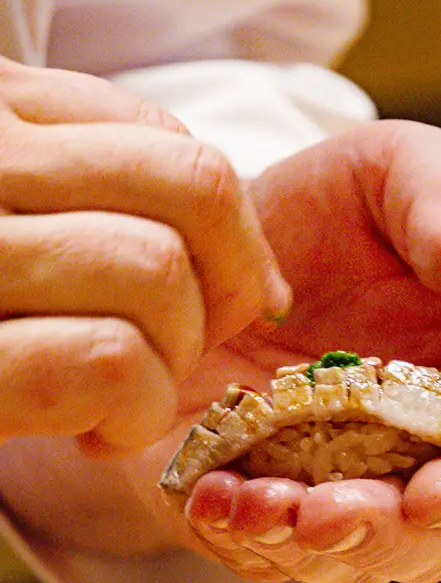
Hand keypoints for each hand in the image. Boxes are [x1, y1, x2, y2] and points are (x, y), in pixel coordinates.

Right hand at [0, 57, 288, 454]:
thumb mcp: (32, 222)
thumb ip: (125, 203)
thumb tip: (267, 283)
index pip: (180, 150)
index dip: (235, 239)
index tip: (223, 298)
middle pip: (192, 195)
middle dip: (219, 296)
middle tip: (170, 351)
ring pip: (156, 271)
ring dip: (168, 362)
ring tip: (117, 393)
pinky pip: (110, 360)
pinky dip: (133, 412)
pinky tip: (94, 432)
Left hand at [159, 120, 440, 582]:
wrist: (221, 252)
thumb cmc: (328, 211)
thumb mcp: (390, 170)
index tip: (435, 495)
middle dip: (391, 536)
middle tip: (325, 515)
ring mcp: (373, 492)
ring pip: (369, 558)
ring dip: (315, 550)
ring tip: (253, 508)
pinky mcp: (294, 509)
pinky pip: (286, 555)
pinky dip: (252, 543)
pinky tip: (214, 505)